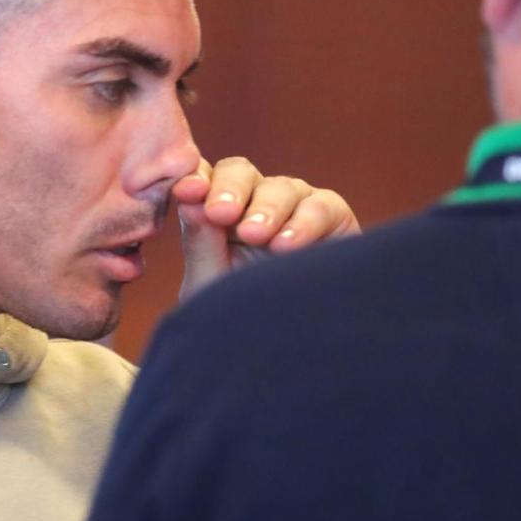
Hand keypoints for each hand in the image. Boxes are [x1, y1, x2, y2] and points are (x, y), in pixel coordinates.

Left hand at [173, 157, 358, 299]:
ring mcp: (295, 204)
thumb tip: (188, 202)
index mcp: (217, 208)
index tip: (187, 193)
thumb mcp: (211, 282)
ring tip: (254, 235)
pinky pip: (322, 206)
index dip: (194, 179)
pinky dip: (304, 223)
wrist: (289, 348)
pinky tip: (286, 246)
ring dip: (266, 209)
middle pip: (239, 172)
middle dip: (229, 190)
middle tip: (220, 213)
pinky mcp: (333, 216)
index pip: (203, 178)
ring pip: (281, 187)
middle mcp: (255, 199)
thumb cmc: (241, 315)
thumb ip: (200, 243)